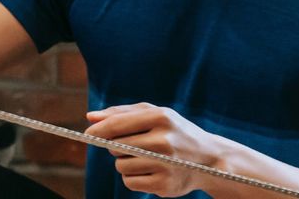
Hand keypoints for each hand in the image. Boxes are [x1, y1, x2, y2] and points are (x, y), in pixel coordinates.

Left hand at [85, 103, 224, 196]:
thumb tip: (90, 117)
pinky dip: (133, 178)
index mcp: (161, 117)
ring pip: (120, 166)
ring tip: (145, 158)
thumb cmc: (174, 131)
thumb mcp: (154, 114)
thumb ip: (121, 112)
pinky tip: (149, 171)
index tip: (88, 134)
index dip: (98, 131)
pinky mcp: (165, 186)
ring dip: (125, 163)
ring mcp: (166, 165)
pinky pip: (129, 182)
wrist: (210, 158)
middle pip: (115, 147)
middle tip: (133, 145)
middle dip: (116, 147)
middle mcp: (164, 141)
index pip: (117, 125)